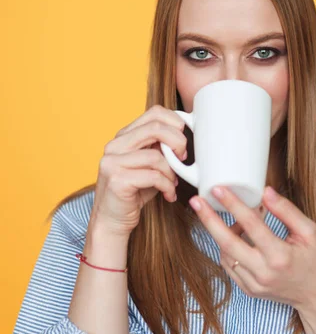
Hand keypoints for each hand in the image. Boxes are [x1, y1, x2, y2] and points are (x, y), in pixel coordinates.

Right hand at [90, 105, 187, 236]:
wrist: (113, 220)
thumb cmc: (136, 191)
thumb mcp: (150, 164)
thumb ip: (161, 148)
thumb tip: (186, 135)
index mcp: (124, 136)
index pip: (154, 113)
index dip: (176, 123)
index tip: (184, 141)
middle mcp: (115, 145)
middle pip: (156, 128)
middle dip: (178, 142)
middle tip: (183, 159)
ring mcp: (112, 162)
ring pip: (156, 156)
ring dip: (172, 172)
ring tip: (173, 183)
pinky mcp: (116, 180)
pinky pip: (153, 177)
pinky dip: (167, 186)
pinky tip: (168, 194)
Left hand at [188, 185, 315, 312]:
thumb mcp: (310, 231)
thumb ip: (286, 211)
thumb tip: (265, 193)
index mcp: (280, 256)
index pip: (251, 225)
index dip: (234, 205)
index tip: (219, 189)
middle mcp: (264, 272)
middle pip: (227, 243)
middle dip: (209, 220)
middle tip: (196, 201)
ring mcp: (254, 284)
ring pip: (226, 255)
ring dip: (223, 234)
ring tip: (234, 220)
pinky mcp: (249, 290)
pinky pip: (230, 266)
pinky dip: (228, 249)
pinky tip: (237, 237)